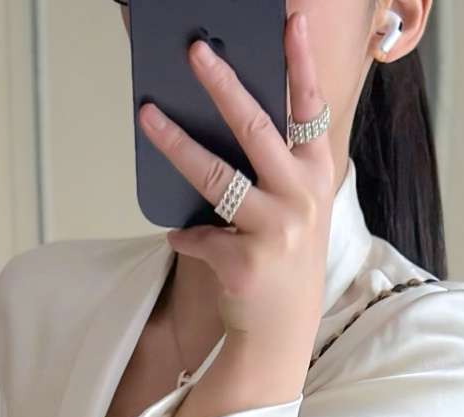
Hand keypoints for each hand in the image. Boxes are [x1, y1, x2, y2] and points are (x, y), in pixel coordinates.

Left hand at [138, 13, 336, 416]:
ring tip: (147, 114)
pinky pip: (199, 235)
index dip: (299, 61)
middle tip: (194, 50)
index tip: (289, 20)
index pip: (308, 108)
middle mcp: (302, 198)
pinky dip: (186, 236)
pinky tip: (182, 237)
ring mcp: (276, 231)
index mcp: (316, 176)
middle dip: (222, 83)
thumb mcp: (294, 207)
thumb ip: (274, 165)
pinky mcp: (245, 263)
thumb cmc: (284, 261)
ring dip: (175, 142)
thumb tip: (226, 112)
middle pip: (256, 128)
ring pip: (216, 175)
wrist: (281, 336)